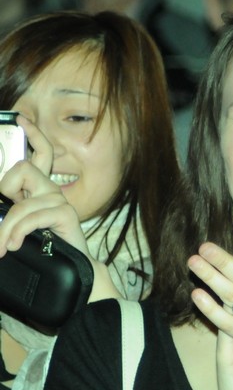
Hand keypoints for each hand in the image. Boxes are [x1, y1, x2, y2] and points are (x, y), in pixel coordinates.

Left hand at [0, 116, 91, 259]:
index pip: (39, 153)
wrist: (69, 271)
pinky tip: (15, 245)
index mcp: (38, 188)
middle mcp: (50, 190)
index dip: (33, 134)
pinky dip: (17, 232)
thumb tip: (2, 198)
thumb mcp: (15, 224)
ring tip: (3, 247)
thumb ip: (9, 209)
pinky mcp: (65, 214)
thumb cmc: (41, 248)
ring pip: (20, 202)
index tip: (21, 118)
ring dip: (5, 228)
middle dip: (7, 188)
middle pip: (24, 169)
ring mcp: (59, 200)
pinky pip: (31, 215)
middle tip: (4, 222)